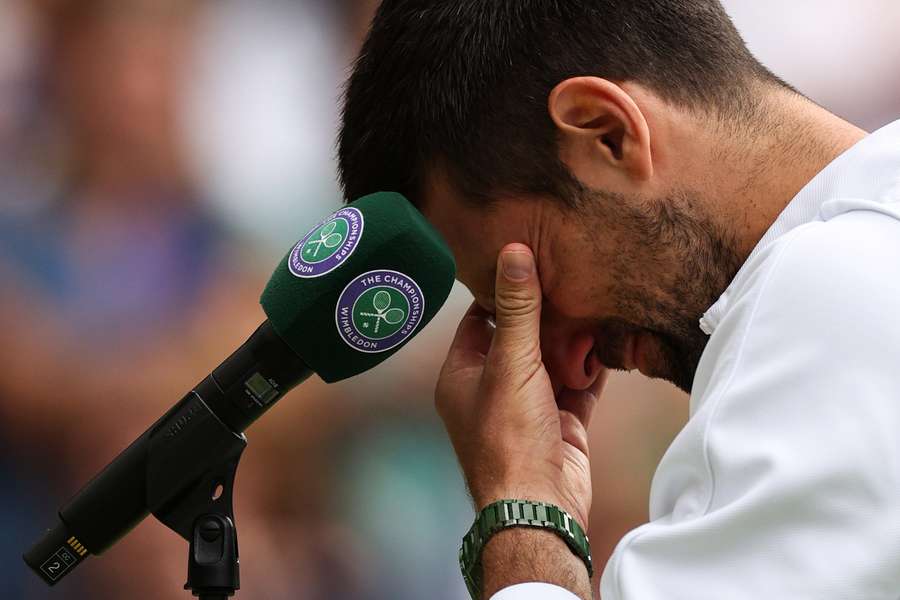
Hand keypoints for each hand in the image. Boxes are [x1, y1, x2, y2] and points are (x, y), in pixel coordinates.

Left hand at [435, 243, 605, 530]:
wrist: (539, 506)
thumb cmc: (509, 438)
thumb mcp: (511, 363)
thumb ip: (518, 309)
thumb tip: (513, 251)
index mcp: (463, 375)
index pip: (479, 320)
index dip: (503, 294)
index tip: (528, 264)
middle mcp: (492, 389)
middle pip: (521, 338)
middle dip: (546, 315)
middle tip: (570, 278)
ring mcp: (528, 407)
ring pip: (552, 361)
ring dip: (572, 341)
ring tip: (594, 302)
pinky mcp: (560, 422)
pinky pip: (578, 384)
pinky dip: (591, 367)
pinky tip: (609, 342)